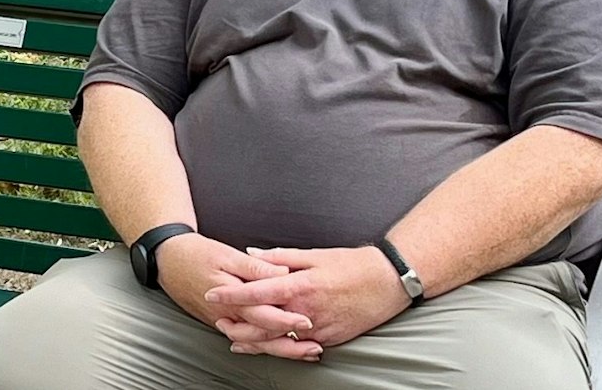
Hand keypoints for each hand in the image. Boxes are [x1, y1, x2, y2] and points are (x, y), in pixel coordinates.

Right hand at [150, 235, 309, 343]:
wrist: (167, 261)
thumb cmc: (196, 254)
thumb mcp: (226, 254)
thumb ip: (255, 268)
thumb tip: (282, 272)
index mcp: (231, 297)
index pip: (264, 314)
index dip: (287, 320)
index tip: (308, 321)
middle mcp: (228, 314)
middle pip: (262, 337)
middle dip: (290, 345)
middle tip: (315, 347)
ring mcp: (223, 321)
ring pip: (254, 343)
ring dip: (279, 349)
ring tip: (303, 350)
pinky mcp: (221, 321)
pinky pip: (245, 338)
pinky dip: (262, 345)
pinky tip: (276, 346)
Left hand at [205, 246, 408, 357]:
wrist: (389, 282)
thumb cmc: (353, 264)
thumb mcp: (315, 254)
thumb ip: (280, 258)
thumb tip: (252, 255)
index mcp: (300, 285)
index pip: (257, 292)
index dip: (232, 294)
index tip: (213, 294)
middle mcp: (306, 311)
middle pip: (263, 325)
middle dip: (238, 326)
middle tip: (219, 322)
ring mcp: (318, 329)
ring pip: (280, 341)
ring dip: (256, 342)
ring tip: (238, 339)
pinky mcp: (330, 340)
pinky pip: (300, 347)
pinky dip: (282, 347)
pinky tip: (269, 346)